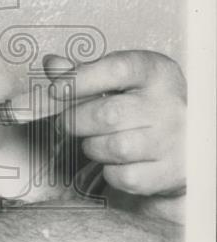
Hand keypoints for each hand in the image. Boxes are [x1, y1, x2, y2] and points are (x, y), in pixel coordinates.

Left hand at [45, 50, 185, 197]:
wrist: (187, 140)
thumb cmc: (144, 104)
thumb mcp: (121, 80)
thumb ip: (84, 72)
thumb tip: (53, 65)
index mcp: (156, 73)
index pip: (116, 70)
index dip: (79, 80)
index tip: (56, 90)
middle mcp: (168, 104)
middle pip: (107, 114)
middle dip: (75, 121)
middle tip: (70, 122)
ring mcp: (173, 140)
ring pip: (113, 148)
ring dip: (92, 147)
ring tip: (97, 140)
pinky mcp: (171, 172)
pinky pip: (124, 177)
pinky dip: (110, 172)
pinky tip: (117, 161)